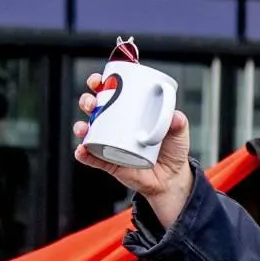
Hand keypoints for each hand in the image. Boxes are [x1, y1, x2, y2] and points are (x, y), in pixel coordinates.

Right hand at [72, 72, 196, 226]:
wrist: (171, 178)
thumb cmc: (172, 149)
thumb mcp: (179, 132)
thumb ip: (179, 123)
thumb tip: (175, 117)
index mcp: (129, 112)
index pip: (110, 92)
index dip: (99, 84)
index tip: (98, 81)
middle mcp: (115, 126)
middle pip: (93, 109)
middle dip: (86, 101)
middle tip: (91, 103)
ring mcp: (110, 144)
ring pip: (88, 132)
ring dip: (80, 127)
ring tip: (84, 128)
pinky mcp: (109, 162)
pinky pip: (92, 157)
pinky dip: (84, 153)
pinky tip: (82, 150)